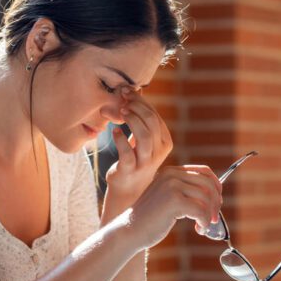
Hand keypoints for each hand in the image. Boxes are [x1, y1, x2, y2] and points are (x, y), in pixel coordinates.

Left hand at [104, 90, 171, 205]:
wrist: (128, 189)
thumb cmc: (135, 159)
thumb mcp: (143, 140)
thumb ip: (141, 120)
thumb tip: (134, 92)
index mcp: (165, 142)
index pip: (156, 117)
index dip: (142, 102)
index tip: (127, 92)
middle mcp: (159, 152)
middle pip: (151, 122)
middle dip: (137, 107)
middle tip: (123, 98)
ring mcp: (145, 162)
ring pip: (144, 135)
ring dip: (131, 119)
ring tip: (120, 112)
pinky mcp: (130, 170)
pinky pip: (127, 152)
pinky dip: (120, 139)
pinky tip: (115, 131)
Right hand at [125, 165, 222, 248]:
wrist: (130, 230)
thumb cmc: (150, 218)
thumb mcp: (167, 197)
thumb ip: (185, 191)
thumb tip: (215, 194)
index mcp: (171, 172)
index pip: (203, 171)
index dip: (216, 186)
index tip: (217, 202)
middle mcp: (171, 175)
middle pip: (208, 183)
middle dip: (215, 202)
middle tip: (213, 218)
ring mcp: (172, 186)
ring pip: (206, 198)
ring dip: (209, 215)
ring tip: (202, 226)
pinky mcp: (174, 201)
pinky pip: (201, 210)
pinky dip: (204, 222)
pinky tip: (199, 229)